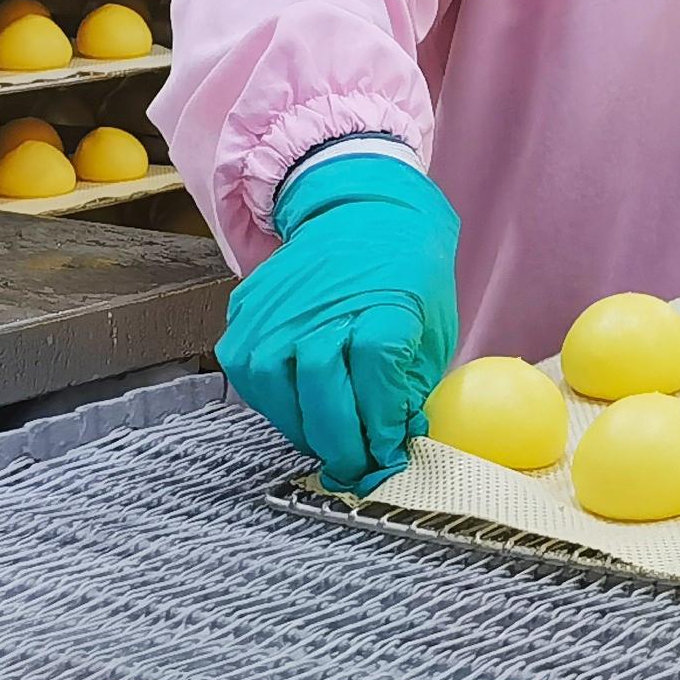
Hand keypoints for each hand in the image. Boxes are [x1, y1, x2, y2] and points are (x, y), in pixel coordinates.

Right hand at [218, 145, 461, 488]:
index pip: (374, 381)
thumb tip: (389, 443)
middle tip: (354, 467)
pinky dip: (272, 401)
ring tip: (326, 440)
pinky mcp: (248, 311)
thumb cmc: (405, 275)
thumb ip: (408, 389)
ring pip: (276, 389)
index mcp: (382, 305)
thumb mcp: (431, 329)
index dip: (379, 426)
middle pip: (321, 390)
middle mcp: (323, 305)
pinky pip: (250, 374)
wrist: (361, 212)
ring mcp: (278, 308)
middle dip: (340, 443)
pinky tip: (298, 407)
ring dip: (301, 427)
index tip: (386, 451)